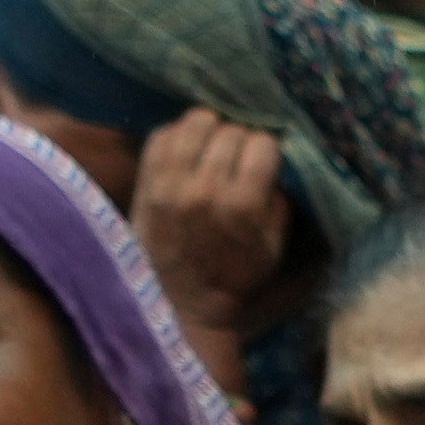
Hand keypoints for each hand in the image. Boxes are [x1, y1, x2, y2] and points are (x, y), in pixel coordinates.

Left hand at [128, 114, 292, 345]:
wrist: (180, 303)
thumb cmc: (233, 277)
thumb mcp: (273, 249)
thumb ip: (279, 202)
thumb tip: (276, 163)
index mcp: (240, 207)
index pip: (263, 143)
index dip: (267, 151)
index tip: (264, 162)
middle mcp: (204, 189)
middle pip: (231, 130)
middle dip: (240, 140)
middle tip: (237, 158)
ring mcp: (170, 183)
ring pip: (196, 121)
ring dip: (209, 131)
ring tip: (210, 149)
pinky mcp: (145, 181)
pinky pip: (163, 133)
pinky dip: (178, 136)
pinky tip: (186, 153)